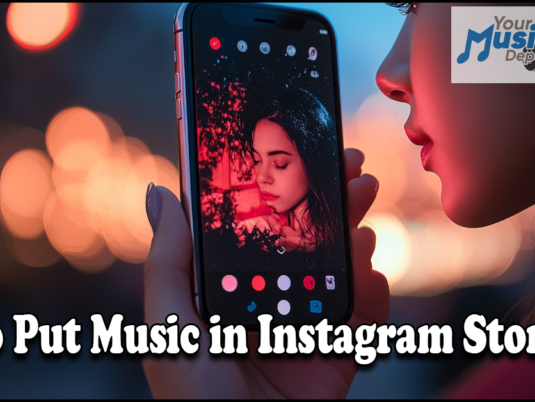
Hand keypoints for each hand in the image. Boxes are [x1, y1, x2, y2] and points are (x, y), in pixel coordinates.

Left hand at [142, 148, 387, 397]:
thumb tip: (162, 194)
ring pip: (337, 272)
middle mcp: (264, 302)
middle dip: (329, 202)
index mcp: (224, 290)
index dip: (273, 189)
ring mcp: (302, 328)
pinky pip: (360, 321)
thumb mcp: (168, 328)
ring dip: (356, 236)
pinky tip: (370, 273)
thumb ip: (169, 262)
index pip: (251, 229)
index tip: (293, 151)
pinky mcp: (334, 358)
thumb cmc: (192, 401)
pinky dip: (372, 295)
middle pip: (302, 242)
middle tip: (351, 168)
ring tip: (363, 209)